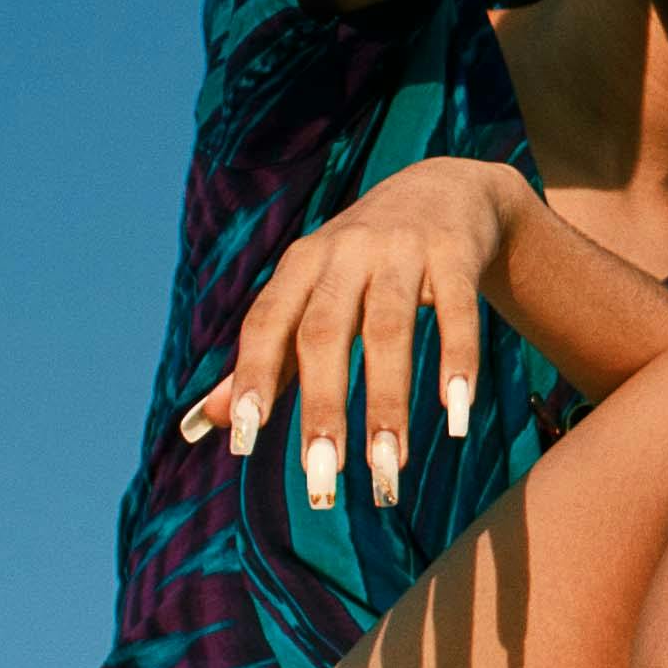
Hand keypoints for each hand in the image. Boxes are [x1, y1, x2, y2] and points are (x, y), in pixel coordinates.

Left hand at [181, 156, 524, 513]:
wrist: (445, 189)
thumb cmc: (363, 262)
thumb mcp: (310, 294)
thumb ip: (267, 359)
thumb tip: (209, 424)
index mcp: (302, 265)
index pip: (267, 323)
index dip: (254, 377)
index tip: (245, 439)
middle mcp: (346, 252)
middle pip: (326, 333)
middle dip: (323, 407)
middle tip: (322, 477)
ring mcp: (402, 250)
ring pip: (391, 331)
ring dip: (388, 403)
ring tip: (387, 467)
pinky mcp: (455, 255)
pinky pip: (458, 313)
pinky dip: (457, 363)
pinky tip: (456, 416)